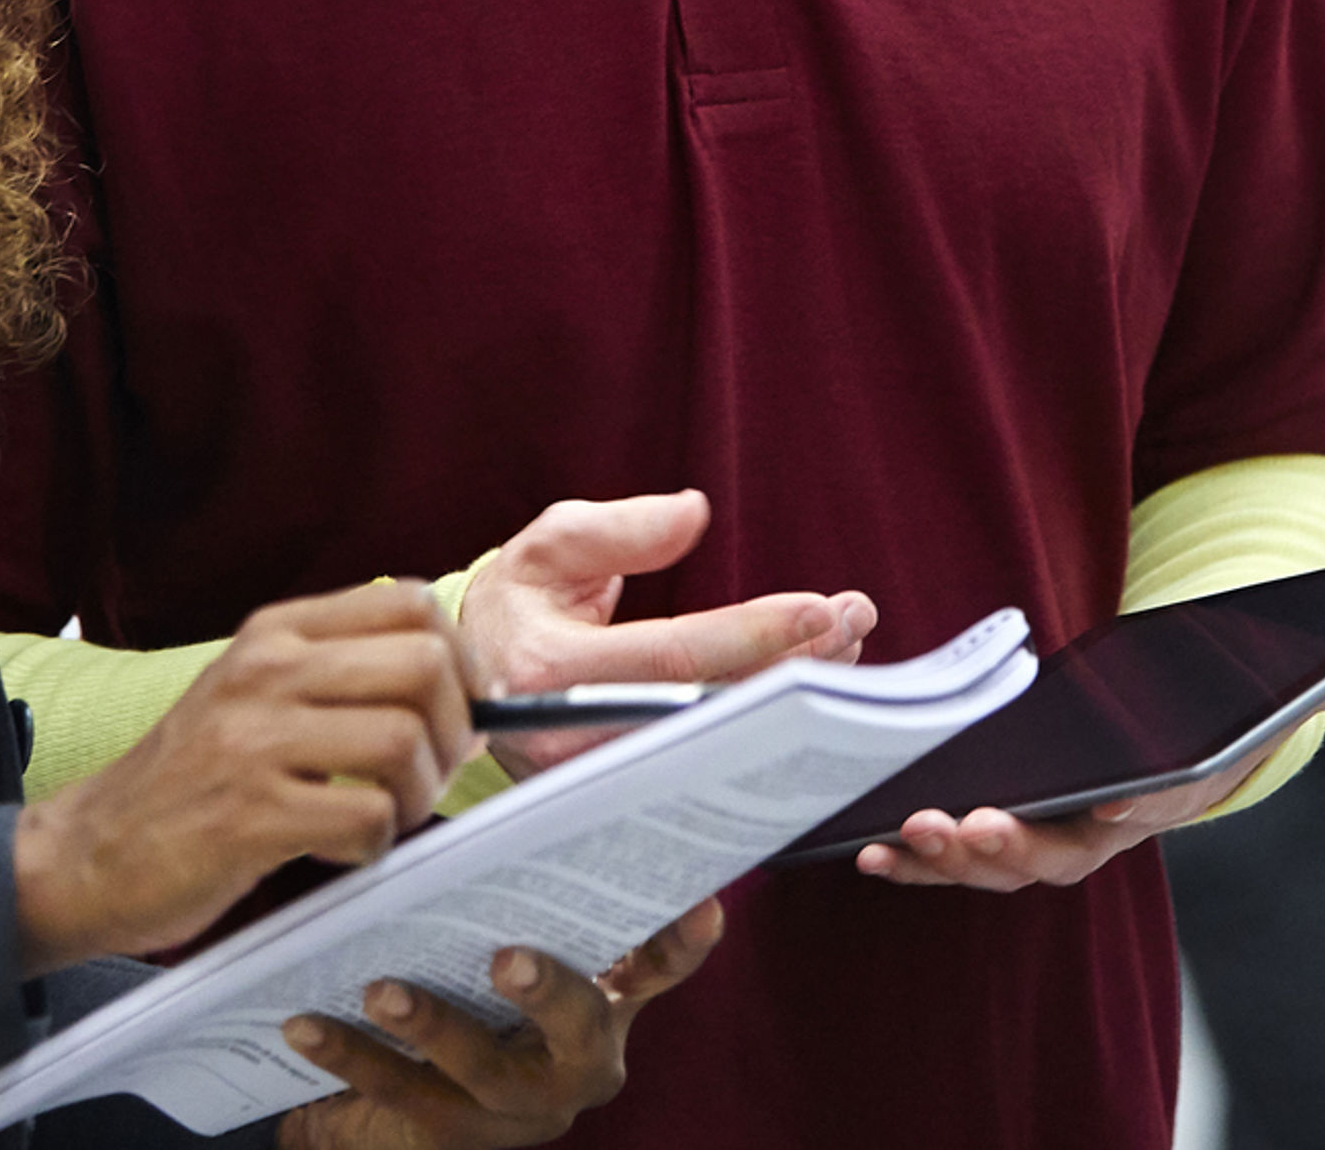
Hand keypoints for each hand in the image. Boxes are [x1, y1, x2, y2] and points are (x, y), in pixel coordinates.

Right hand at [13, 579, 470, 967]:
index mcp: (275, 632)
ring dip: (419, 794)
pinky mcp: (248, 816)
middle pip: (425, 666)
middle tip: (431, 774)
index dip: (460, 658)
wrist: (87, 853)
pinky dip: (375, 847)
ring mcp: (254, 741)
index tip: (459, 708)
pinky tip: (340, 853)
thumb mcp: (254, 694)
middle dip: (455, 730)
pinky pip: (367, 820)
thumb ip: (339, 674)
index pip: (410, 602)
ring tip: (385, 818)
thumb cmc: (191, 781)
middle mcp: (266, 670)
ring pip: (404, 742)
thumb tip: (467, 689)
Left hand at [278, 902, 723, 1146]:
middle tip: (506, 956)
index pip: (659, 966)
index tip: (696, 904)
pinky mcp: (454, 1136)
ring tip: (381, 990)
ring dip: (433, 1027)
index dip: (681, 940)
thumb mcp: (506, 923)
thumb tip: (476, 757)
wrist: (410, 1103)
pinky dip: (350, 1057)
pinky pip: (399, 1097)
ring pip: (484, 1073)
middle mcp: (579, 1060)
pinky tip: (304, 1023)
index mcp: (607, 997)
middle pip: (582, 1030)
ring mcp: (520, 1107)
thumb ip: (512, 870)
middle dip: (549, 991)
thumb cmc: (471, 976)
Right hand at [460, 490, 875, 775]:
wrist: (468, 686)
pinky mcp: (621, 810)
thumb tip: (693, 514)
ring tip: (847, 650)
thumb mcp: (549, 546)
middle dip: (794, 670)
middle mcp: (573, 745)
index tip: (823, 607)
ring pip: (717, 757)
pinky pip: (708, 787)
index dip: (753, 635)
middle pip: (710, 718)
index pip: (673, 658)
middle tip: (856, 622)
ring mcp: (597, 791)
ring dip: (790, 706)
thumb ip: (619, 528)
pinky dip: (765, 750)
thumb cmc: (518, 604)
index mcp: (551, 672)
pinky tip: (813, 714)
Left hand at [850, 640, 1324, 892]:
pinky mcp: (1014, 819)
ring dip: (951, 858)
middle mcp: (1119, 820)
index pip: (1161, 804)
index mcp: (1181, 785)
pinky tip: (869, 845)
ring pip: (1004, 861)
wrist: (1199, 719)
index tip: (1107, 805)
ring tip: (903, 835)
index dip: (1133, 808)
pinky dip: (921, 855)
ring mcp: (1062, 828)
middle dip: (1015, 847)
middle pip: (1066, 851)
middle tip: (963, 827)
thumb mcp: (1300, 663)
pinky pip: (962, 850)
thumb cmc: (1240, 686)